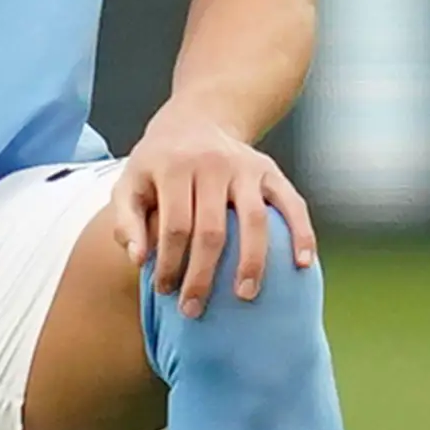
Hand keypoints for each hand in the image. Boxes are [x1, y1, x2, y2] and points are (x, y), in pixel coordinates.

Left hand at [115, 103, 317, 317]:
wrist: (196, 119)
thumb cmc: (158, 163)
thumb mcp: (130, 182)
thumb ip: (126, 220)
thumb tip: (138, 259)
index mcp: (174, 167)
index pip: (175, 227)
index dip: (170, 264)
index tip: (165, 291)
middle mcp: (212, 165)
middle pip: (213, 230)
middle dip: (204, 276)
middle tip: (195, 309)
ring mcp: (246, 166)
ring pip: (255, 220)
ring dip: (252, 262)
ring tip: (245, 296)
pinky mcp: (270, 170)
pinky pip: (292, 203)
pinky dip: (301, 233)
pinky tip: (303, 264)